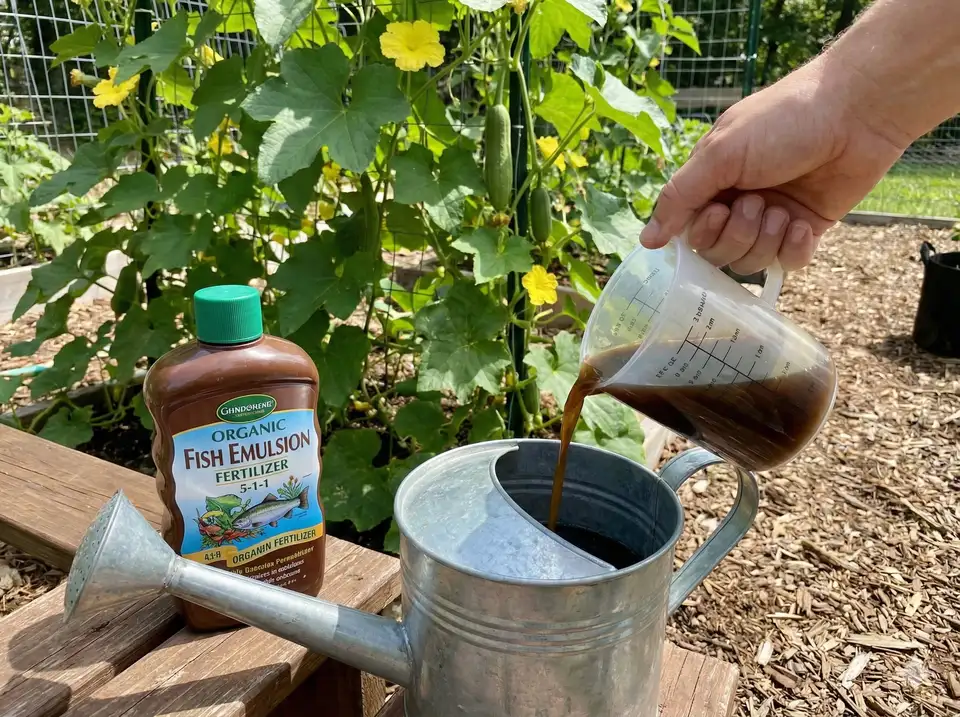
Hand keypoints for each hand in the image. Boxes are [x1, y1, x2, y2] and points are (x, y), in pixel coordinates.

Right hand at [638, 58, 907, 274]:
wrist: (855, 112)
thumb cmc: (782, 121)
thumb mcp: (719, 154)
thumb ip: (678, 198)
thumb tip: (646, 241)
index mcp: (712, 183)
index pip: (689, 232)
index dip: (701, 232)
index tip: (718, 209)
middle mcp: (738, 203)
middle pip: (718, 253)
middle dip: (737, 234)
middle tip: (756, 202)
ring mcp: (772, 218)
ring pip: (752, 261)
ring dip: (765, 238)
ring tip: (783, 209)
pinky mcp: (806, 229)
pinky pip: (787, 264)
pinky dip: (793, 248)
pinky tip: (803, 223)